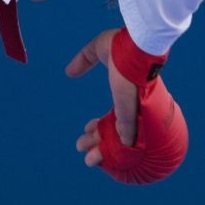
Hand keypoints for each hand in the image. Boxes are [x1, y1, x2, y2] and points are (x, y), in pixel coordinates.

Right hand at [66, 29, 139, 165]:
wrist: (136, 45)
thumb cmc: (122, 44)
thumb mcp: (97, 51)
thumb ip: (83, 61)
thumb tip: (69, 72)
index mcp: (125, 92)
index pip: (112, 116)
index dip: (98, 125)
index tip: (86, 129)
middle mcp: (130, 104)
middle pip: (112, 129)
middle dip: (97, 141)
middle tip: (82, 147)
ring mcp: (132, 109)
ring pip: (117, 136)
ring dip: (103, 149)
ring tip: (89, 160)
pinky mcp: (131, 111)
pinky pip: (124, 134)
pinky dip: (117, 146)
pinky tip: (107, 156)